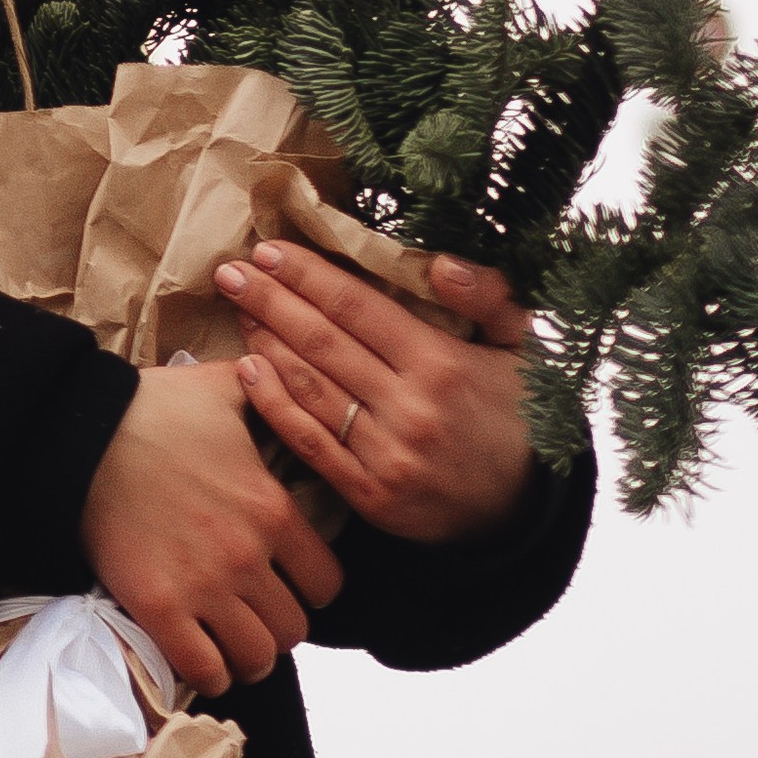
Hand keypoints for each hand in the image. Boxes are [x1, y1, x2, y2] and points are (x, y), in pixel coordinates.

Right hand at [80, 357, 347, 696]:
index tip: (290, 584)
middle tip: (255, 615)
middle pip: (294, 629)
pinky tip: (199, 655)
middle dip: (278, 626)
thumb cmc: (151, 409)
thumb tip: (282, 374)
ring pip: (257, 658)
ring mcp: (204, 587)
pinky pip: (204, 669)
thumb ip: (266, 390)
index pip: (328, 584)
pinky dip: (208, 672)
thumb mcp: (221, 388)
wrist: (80, 436)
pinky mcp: (158, 608)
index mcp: (273, 510)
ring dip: (247, 657)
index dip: (312, 589)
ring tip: (230, 643)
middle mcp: (249, 556)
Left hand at [218, 242, 534, 545]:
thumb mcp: (522, 347)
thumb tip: (440, 263)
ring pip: (308, 387)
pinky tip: (248, 369)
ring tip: (239, 308)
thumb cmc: (517, 413)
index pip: (356, 307)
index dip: (307, 275)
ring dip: (265, 342)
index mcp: (442, 364)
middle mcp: (410, 408)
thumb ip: (488, 297)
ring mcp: (386, 455)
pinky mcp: (369, 495)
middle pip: (321, 341)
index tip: (269, 249)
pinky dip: (273, 404)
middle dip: (270, 299)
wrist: (525, 508)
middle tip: (231, 271)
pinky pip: (308, 442)